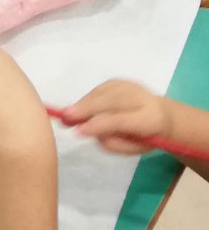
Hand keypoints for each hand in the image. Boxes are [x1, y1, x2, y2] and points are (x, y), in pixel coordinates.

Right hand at [57, 79, 171, 154]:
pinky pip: (100, 88)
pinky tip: (80, 107)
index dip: (100, 125)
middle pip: (111, 101)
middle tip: (65, 117)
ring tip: (68, 115)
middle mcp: (142, 98)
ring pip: (102, 93)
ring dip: (84, 103)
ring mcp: (131, 86)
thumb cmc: (146, 137)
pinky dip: (88, 98)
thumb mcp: (133, 148)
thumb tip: (85, 130)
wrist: (164, 115)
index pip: (122, 121)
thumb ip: (112, 143)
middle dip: (87, 108)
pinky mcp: (121, 81)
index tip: (79, 131)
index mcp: (150, 119)